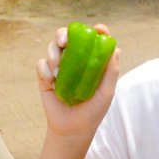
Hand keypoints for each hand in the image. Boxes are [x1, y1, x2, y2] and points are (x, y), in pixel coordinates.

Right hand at [36, 23, 119, 137]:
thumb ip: (111, 72)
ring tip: (58, 73)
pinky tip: (52, 83)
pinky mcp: (45, 76)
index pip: (91, 40)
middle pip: (66, 36)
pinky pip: (41, 64)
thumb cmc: (93, 111)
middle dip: (63, 34)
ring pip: (52, 47)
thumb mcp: (106, 92)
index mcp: (90, 61)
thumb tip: (117, 49)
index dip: (95, 31)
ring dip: (53, 55)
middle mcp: (74, 60)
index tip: (99, 29)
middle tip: (65, 42)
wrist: (73, 129)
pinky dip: (45, 71)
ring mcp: (59, 67)